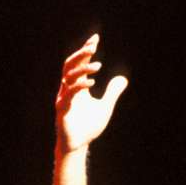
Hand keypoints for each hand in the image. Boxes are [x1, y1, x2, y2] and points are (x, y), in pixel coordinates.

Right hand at [57, 34, 128, 154]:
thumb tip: (123, 78)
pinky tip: (91, 82)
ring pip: (68, 76)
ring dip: (82, 68)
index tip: (95, 38)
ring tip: (98, 66)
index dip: (86, 50)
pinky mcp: (62, 109)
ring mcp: (64, 98)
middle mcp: (68, 89)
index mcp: (77, 86)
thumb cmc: (89, 127)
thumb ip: (112, 92)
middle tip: (93, 46)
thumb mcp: (105, 107)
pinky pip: (69, 93)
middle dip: (81, 54)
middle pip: (69, 65)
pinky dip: (79, 86)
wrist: (78, 145)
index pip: (79, 63)